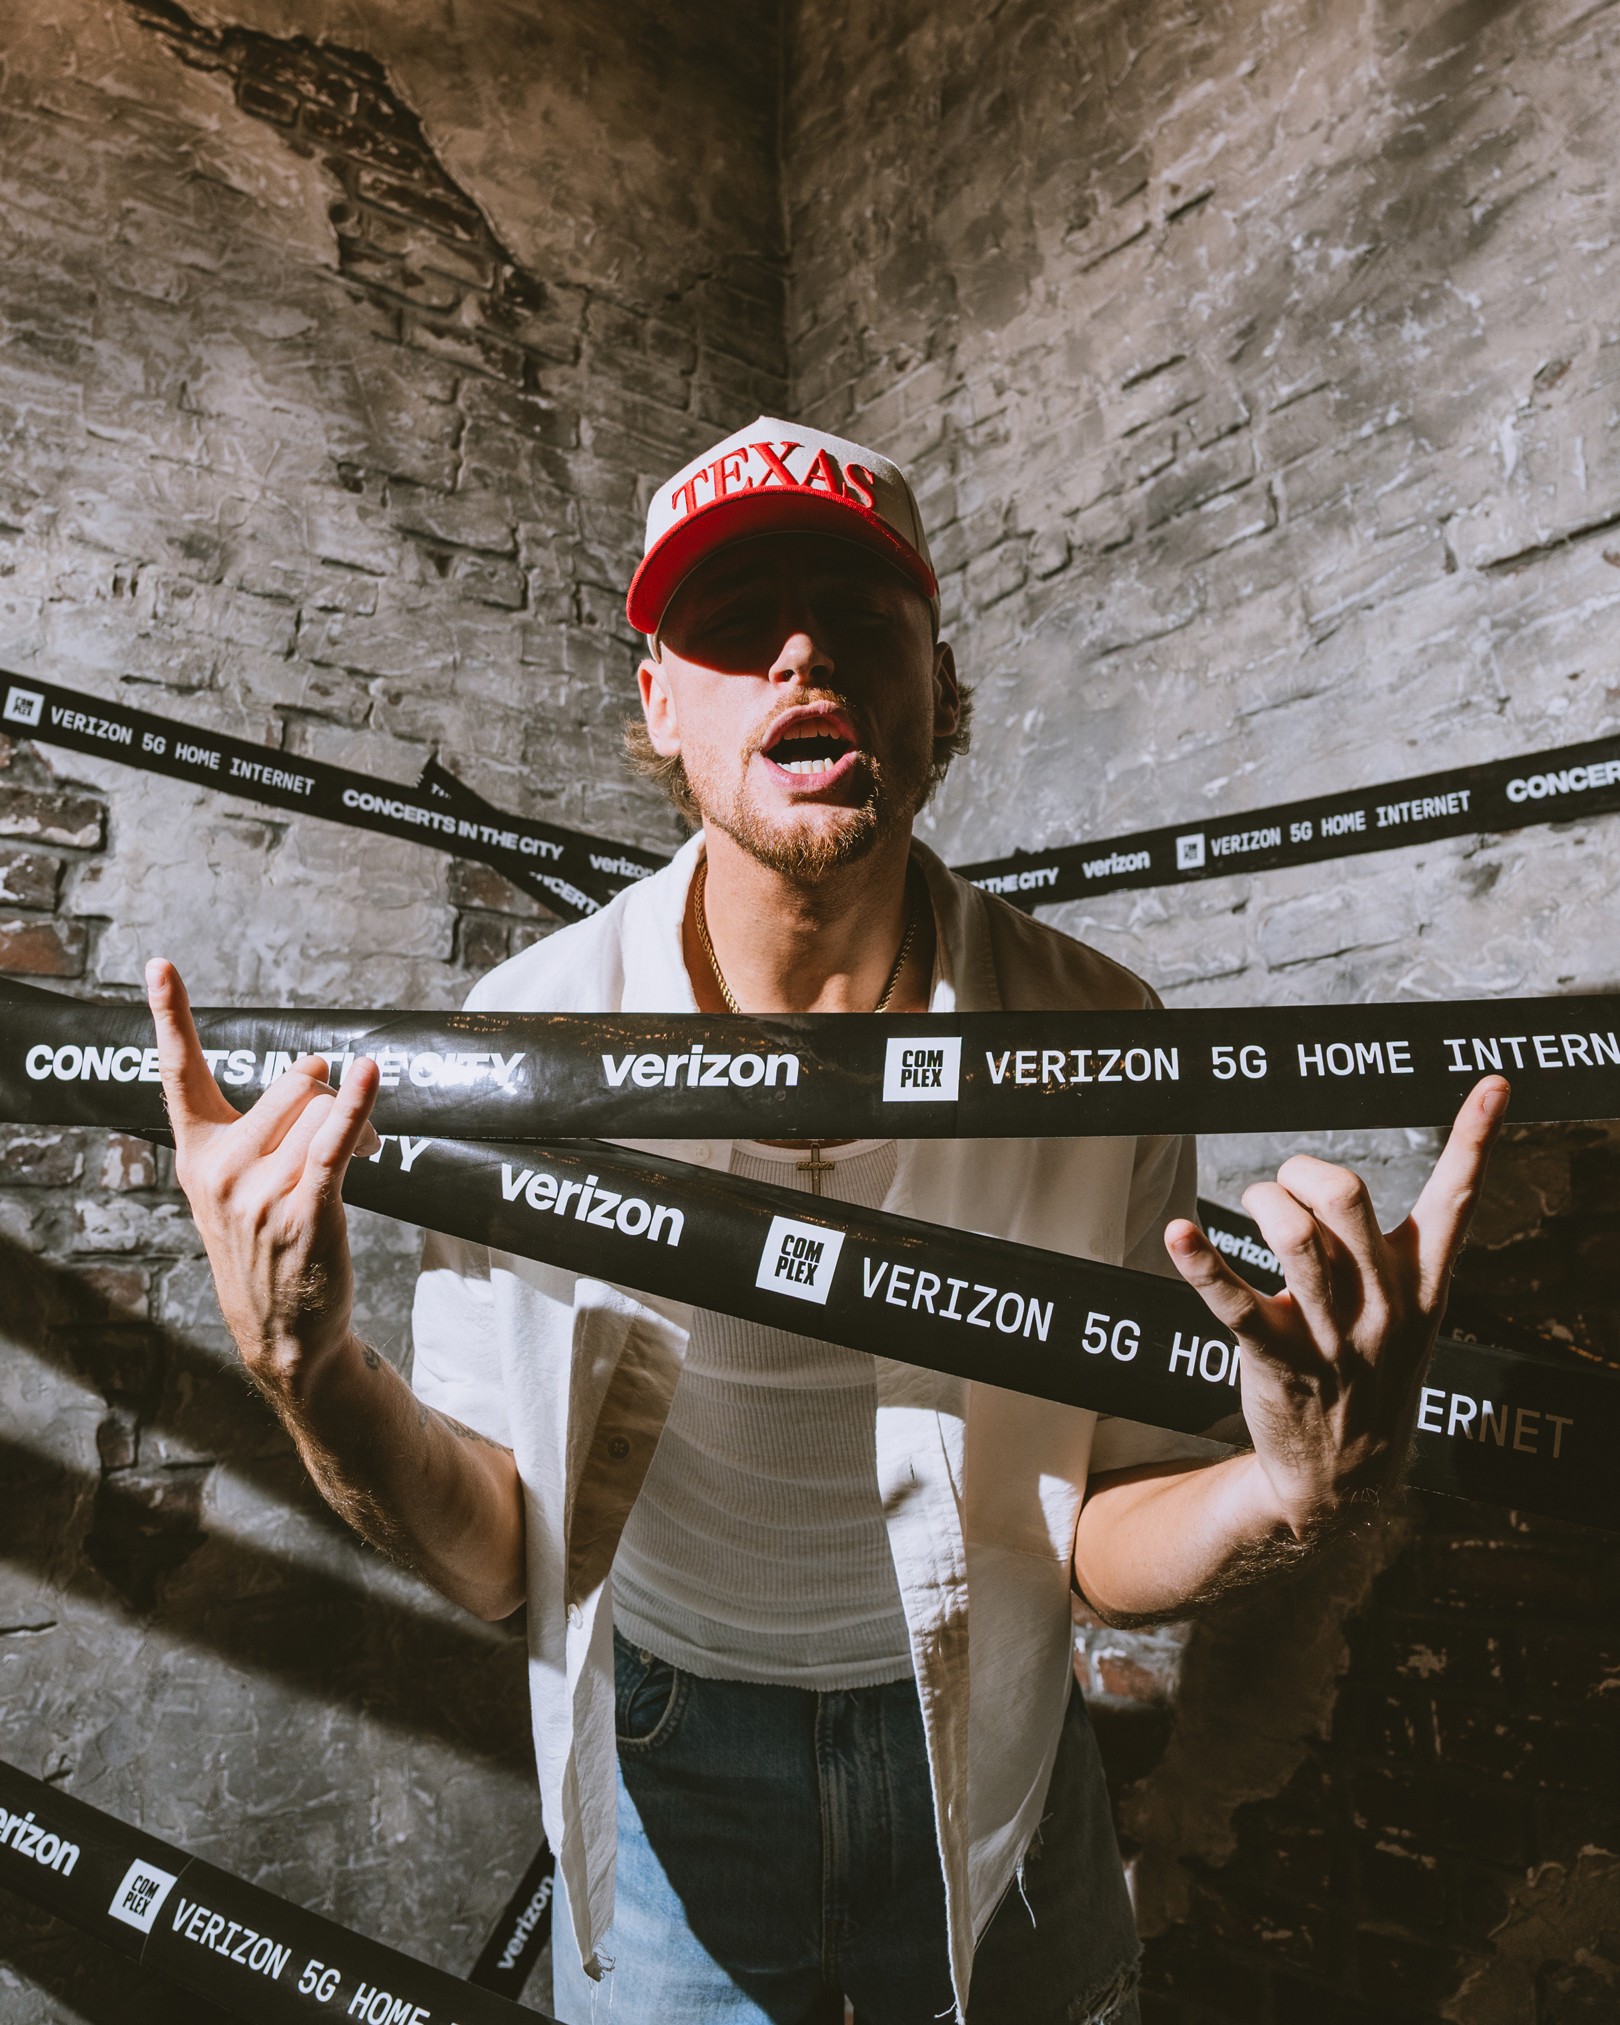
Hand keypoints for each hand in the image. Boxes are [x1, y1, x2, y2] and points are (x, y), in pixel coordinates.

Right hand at [146, 957, 380, 1404]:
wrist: (285, 1333)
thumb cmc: (271, 1247)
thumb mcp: (242, 1187)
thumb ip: (269, 1128)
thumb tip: (329, 1078)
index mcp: (197, 1153)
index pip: (180, 1073)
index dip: (171, 1015)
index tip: (160, 964)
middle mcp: (221, 1167)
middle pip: (298, 1084)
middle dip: (332, 1099)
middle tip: (346, 1137)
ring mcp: (260, 1191)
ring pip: (328, 1112)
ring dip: (360, 1126)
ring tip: (364, 1158)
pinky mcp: (305, 1210)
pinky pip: (336, 1139)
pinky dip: (359, 1104)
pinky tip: (371, 1074)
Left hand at [1165, 1075, 1509, 1535]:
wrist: (1347, 1475)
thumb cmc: (1373, 1365)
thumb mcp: (1409, 1308)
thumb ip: (1401, 1241)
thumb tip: (1386, 1171)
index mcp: (1424, 1284)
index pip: (1458, 1201)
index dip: (1476, 1139)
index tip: (1493, 1083)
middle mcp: (1385, 1306)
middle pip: (1349, 1201)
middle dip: (1308, 1171)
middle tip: (1293, 1184)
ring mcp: (1331, 1337)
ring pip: (1296, 1240)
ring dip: (1266, 1202)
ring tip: (1260, 1204)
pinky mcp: (1278, 1358)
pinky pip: (1234, 1303)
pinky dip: (1201, 1261)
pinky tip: (1179, 1234)